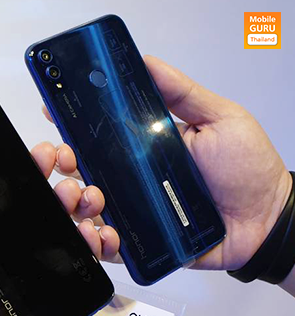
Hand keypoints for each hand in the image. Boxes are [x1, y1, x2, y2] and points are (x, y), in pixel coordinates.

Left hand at [0, 143, 118, 315]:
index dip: (16, 169)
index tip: (33, 152)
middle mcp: (8, 251)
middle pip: (36, 200)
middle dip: (52, 176)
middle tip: (60, 162)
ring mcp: (41, 266)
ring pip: (66, 220)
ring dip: (78, 200)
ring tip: (79, 199)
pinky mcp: (67, 285)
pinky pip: (88, 254)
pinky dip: (99, 238)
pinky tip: (98, 234)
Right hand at [45, 56, 290, 270]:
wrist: (267, 218)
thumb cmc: (246, 169)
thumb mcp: (219, 118)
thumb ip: (182, 92)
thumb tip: (146, 61)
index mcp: (140, 148)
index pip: (93, 137)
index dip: (68, 129)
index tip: (54, 117)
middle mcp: (129, 180)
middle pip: (77, 174)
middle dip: (58, 167)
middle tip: (67, 161)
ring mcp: (132, 213)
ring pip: (83, 211)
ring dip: (73, 204)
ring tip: (89, 199)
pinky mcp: (140, 243)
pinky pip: (105, 247)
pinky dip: (95, 242)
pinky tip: (103, 234)